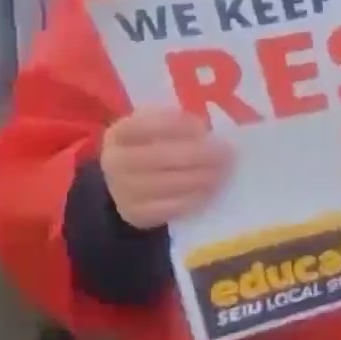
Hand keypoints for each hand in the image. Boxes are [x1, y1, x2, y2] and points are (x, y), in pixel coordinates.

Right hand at [99, 108, 232, 229]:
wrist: (127, 186)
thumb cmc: (150, 150)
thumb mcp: (155, 130)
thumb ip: (177, 125)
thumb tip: (206, 131)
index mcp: (119, 133)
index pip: (148, 124)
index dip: (179, 125)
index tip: (205, 127)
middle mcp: (114, 161)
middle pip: (159, 156)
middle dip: (198, 154)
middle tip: (227, 153)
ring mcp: (122, 191)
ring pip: (167, 183)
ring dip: (200, 177)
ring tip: (223, 172)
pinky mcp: (135, 214)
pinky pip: (169, 207)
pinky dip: (193, 198)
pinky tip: (210, 191)